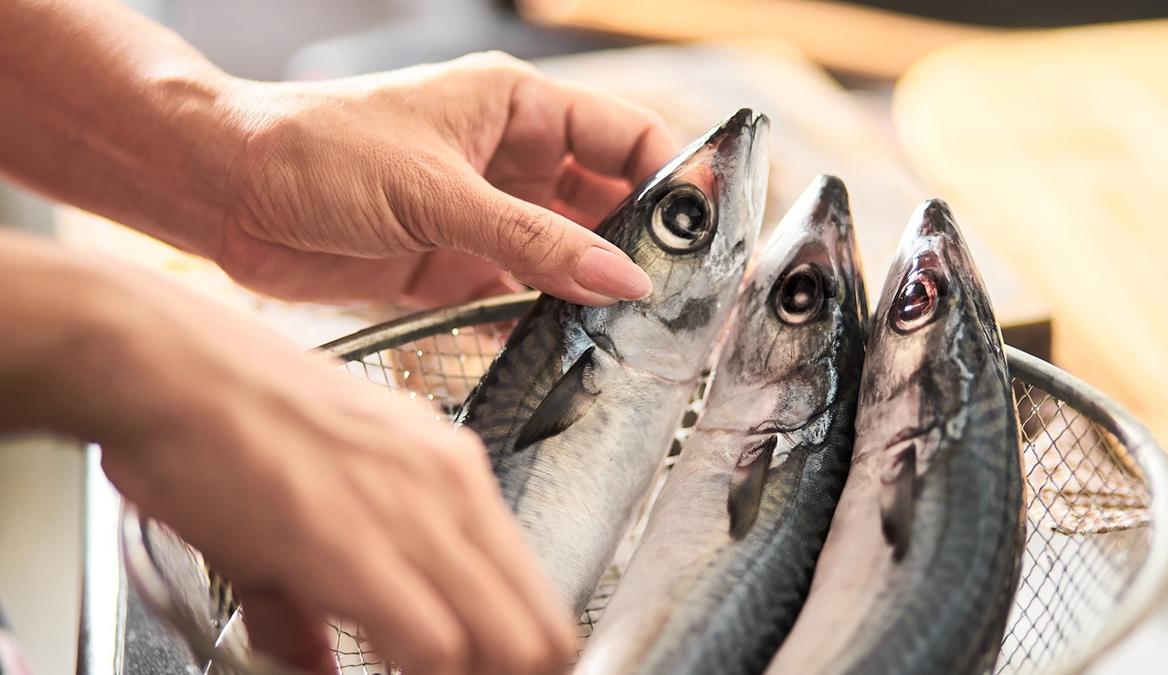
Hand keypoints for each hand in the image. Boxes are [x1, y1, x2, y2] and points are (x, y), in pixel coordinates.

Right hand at [82, 265, 574, 674]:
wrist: (174, 371)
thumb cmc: (237, 416)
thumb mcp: (315, 489)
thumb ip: (328, 583)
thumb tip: (317, 661)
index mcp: (452, 471)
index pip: (536, 592)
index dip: (524, 653)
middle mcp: (451, 489)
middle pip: (540, 631)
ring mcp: (414, 516)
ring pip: (507, 644)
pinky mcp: (358, 549)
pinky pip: (435, 647)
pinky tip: (383, 673)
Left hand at [217, 51, 675, 306]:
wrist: (222, 192)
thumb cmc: (317, 151)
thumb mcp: (436, 194)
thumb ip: (533, 242)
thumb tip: (622, 279)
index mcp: (516, 109)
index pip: (624, 137)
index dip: (674, 177)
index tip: (710, 230)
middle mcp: (511, 162)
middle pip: (607, 201)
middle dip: (646, 243)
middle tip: (685, 296)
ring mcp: (485, 217)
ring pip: (569, 253)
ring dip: (598, 287)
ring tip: (641, 330)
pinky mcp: (455, 267)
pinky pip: (522, 295)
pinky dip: (547, 319)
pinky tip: (574, 346)